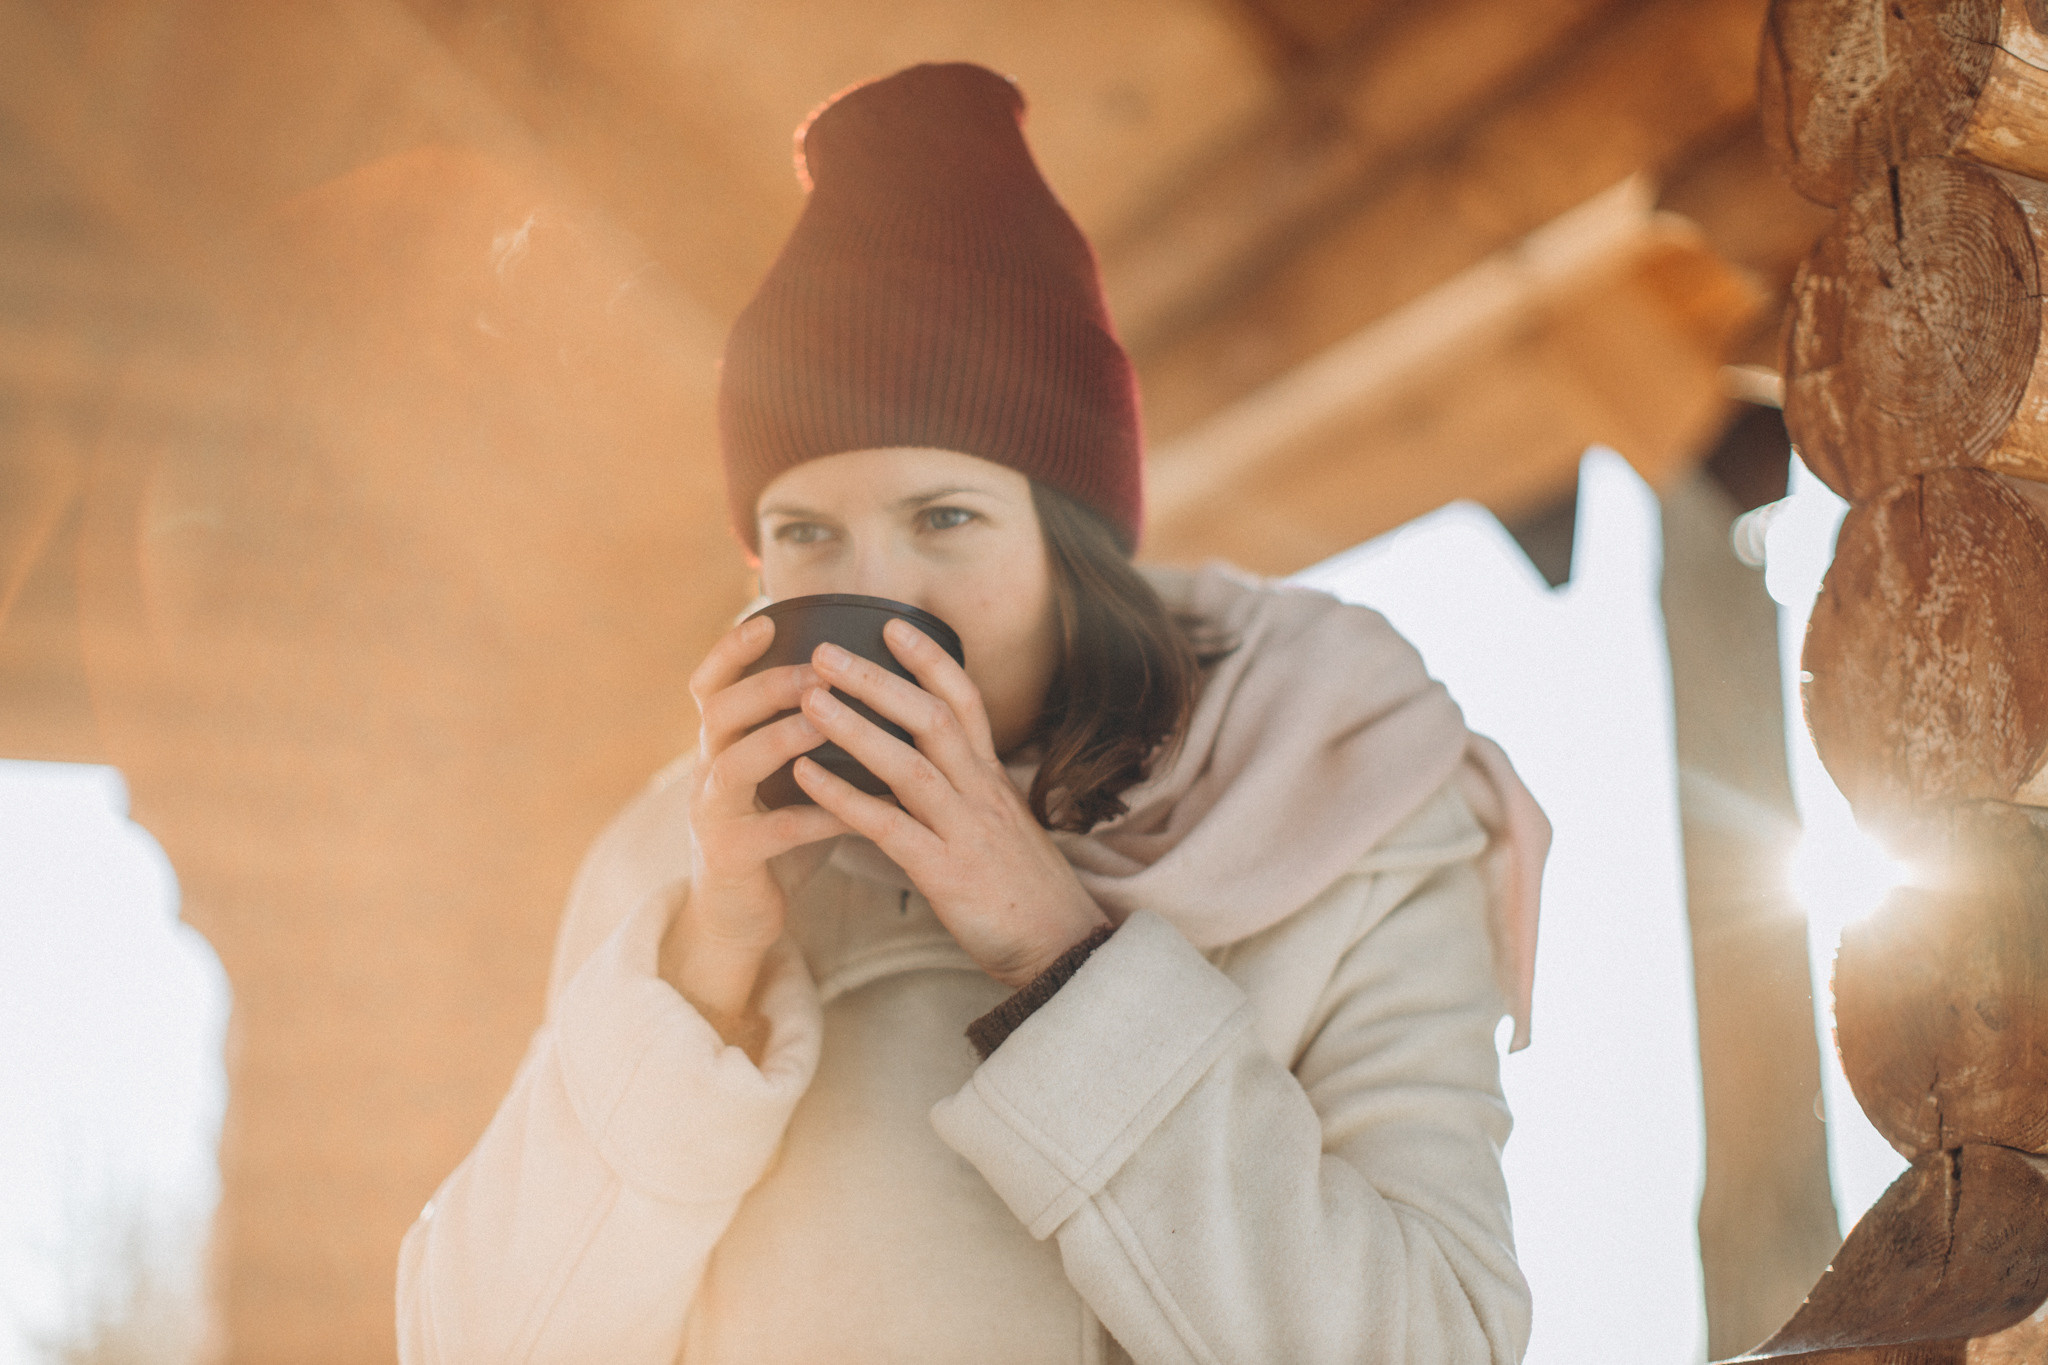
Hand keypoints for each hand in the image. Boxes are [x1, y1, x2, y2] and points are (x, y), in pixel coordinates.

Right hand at [663, 614, 849, 1035]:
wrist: (740, 916)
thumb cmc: (775, 832)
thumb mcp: (780, 774)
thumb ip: (803, 728)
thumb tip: (860, 672)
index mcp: (720, 744)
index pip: (710, 682)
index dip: (730, 648)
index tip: (767, 614)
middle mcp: (707, 771)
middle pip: (718, 712)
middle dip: (767, 685)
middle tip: (818, 669)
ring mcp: (712, 815)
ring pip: (733, 765)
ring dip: (780, 738)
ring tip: (824, 721)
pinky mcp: (730, 859)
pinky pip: (772, 832)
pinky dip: (814, 815)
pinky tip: (853, 809)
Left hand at [792, 619, 1109, 989]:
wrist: (1063, 950)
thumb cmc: (1024, 891)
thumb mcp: (1002, 826)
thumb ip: (967, 791)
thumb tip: (925, 765)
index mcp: (992, 779)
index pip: (966, 700)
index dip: (930, 659)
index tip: (892, 623)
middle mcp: (981, 793)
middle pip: (932, 718)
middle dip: (877, 679)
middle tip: (825, 650)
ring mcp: (965, 830)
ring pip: (909, 763)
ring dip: (855, 727)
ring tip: (808, 699)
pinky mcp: (946, 873)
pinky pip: (889, 826)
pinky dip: (844, 798)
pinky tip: (805, 778)